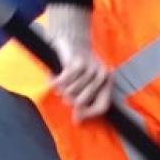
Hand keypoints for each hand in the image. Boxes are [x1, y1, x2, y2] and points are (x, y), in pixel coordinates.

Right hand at [42, 3, 112, 121]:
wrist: (71, 38)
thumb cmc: (77, 64)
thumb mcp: (83, 82)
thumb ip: (82, 99)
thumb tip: (77, 121)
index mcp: (107, 82)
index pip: (102, 106)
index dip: (89, 114)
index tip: (76, 119)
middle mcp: (102, 76)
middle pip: (82, 101)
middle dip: (68, 100)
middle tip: (61, 94)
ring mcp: (91, 69)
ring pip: (71, 92)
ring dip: (60, 89)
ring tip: (57, 82)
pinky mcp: (78, 64)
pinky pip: (63, 82)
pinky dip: (55, 81)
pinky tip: (52, 78)